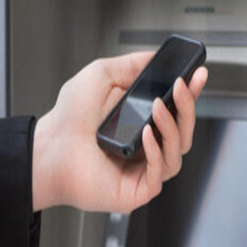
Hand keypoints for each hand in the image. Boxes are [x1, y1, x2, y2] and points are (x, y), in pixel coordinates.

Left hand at [32, 52, 207, 212]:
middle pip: (184, 132)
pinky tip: (146, 134)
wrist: (48, 148)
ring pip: (177, 152)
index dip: (191, 95)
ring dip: (172, 127)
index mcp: (143, 123)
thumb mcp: (101, 76)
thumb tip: (155, 57)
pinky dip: (157, 152)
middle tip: (182, 87)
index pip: (177, 111)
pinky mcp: (138, 190)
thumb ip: (130, 65)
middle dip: (187, 108)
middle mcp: (147, 147)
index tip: (198, 75)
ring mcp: (143, 170)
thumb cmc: (68, 119)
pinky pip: (160, 173)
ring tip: (158, 107)